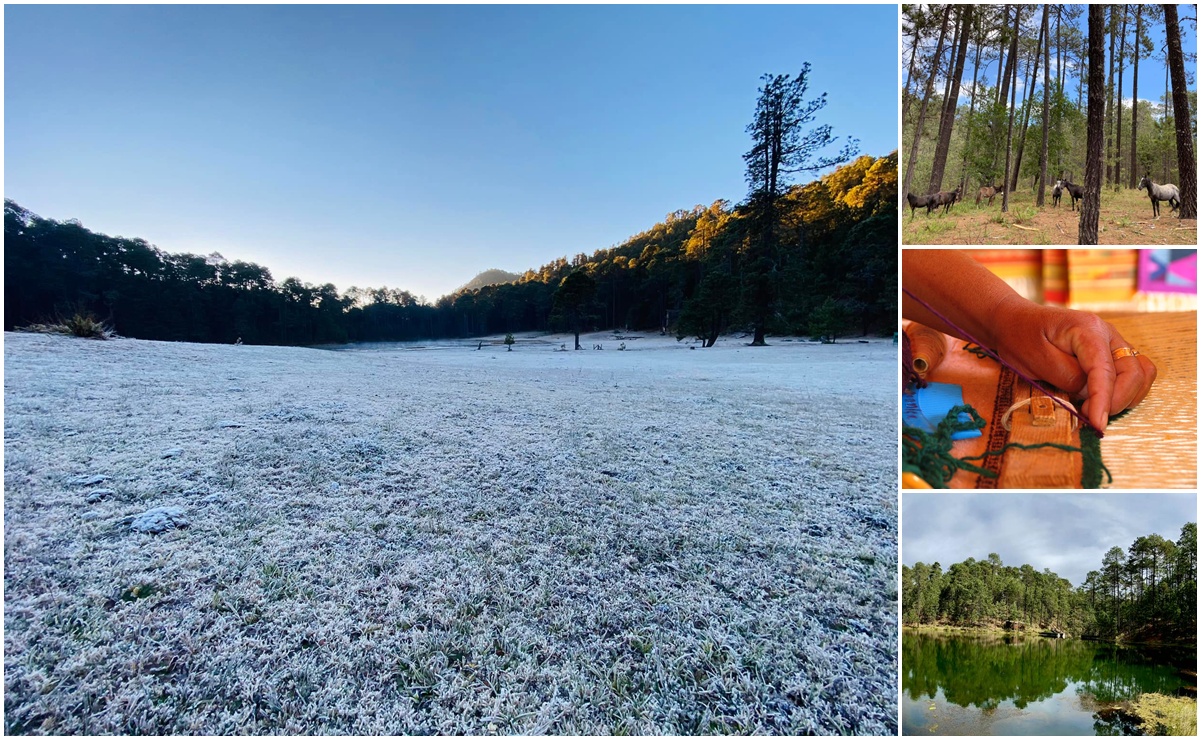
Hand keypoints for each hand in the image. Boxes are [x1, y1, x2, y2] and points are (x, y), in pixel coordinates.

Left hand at [993, 298, 1156, 431]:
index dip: (1103, 400)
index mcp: (1088, 329)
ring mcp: (1112, 344)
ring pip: (1140, 374)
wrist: (1015, 321)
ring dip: (1124, 397)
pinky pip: (1133, 375)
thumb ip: (1067, 376)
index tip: (1097, 424)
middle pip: (1134, 373)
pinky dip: (1124, 392)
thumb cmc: (1020, 337)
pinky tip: (1100, 400)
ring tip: (1093, 408)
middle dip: (1116, 401)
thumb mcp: (1036, 359)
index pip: (1105, 370)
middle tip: (1089, 416)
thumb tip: (1091, 395)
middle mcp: (1108, 334)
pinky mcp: (1111, 354)